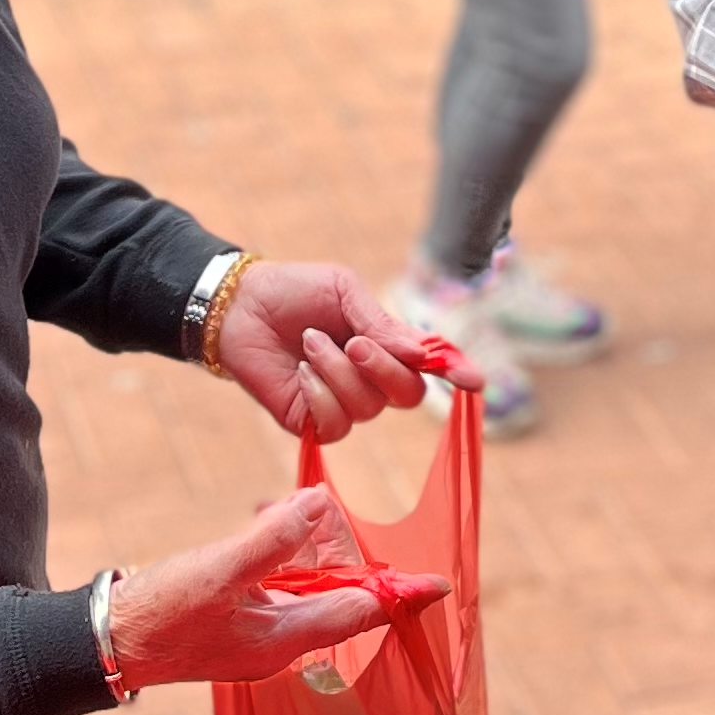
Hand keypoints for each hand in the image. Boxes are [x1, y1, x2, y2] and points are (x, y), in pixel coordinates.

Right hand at [106, 485, 446, 690]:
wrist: (105, 642)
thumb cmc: (161, 614)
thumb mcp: (219, 570)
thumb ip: (272, 540)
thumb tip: (319, 508)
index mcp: (284, 640)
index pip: (358, 613)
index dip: (399, 595)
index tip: (439, 584)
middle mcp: (279, 645)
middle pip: (334, 594)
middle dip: (334, 548)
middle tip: (314, 508)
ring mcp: (257, 637)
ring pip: (305, 588)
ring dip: (303, 548)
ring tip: (288, 512)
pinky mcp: (237, 626)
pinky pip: (277, 588)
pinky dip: (278, 557)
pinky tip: (262, 528)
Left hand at [213, 261, 459, 437]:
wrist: (240, 307)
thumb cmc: (295, 292)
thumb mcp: (344, 292)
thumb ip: (382, 323)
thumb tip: (421, 353)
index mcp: (386, 343)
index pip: (430, 365)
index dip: (456, 372)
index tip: (474, 381)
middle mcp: (372, 378)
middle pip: (408, 395)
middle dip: (385, 369)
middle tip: (354, 342)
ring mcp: (344, 403)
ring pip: (369, 408)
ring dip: (338, 372)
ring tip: (309, 343)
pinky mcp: (313, 422)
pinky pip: (336, 423)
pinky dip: (319, 393)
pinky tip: (300, 371)